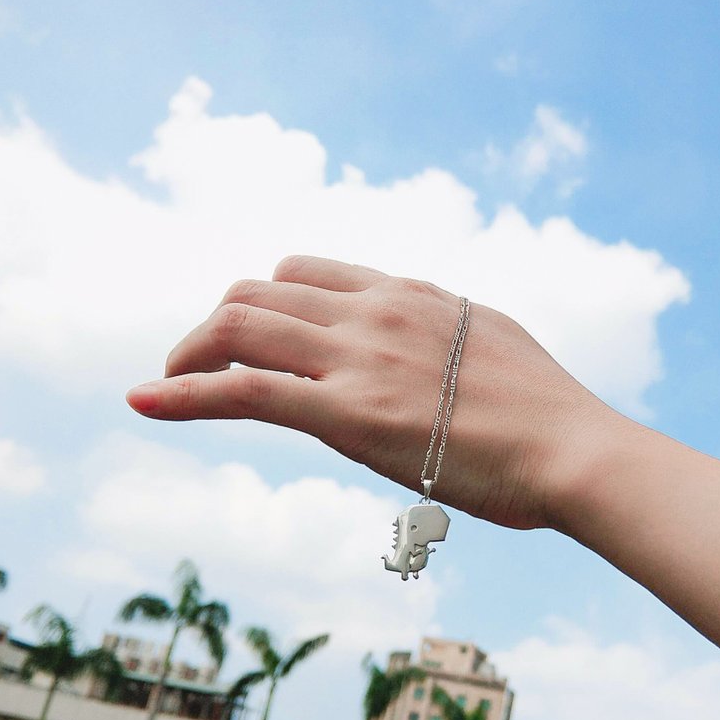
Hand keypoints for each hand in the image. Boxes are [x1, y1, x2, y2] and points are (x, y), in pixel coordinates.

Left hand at [127, 256, 611, 528]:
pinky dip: (183, 393)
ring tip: (167, 383)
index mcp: (407, 293)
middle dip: (215, 324)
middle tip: (196, 362)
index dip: (263, 300)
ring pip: (239, 327)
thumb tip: (422, 351)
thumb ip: (443, 334)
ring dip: (189, 352)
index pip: (304, 271)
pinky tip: (144, 401)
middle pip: (258, 292)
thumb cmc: (545, 411)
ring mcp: (359, 356)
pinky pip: (243, 389)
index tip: (248, 335)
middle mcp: (374, 310)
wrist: (575, 449)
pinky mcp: (347, 413)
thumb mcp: (489, 344)